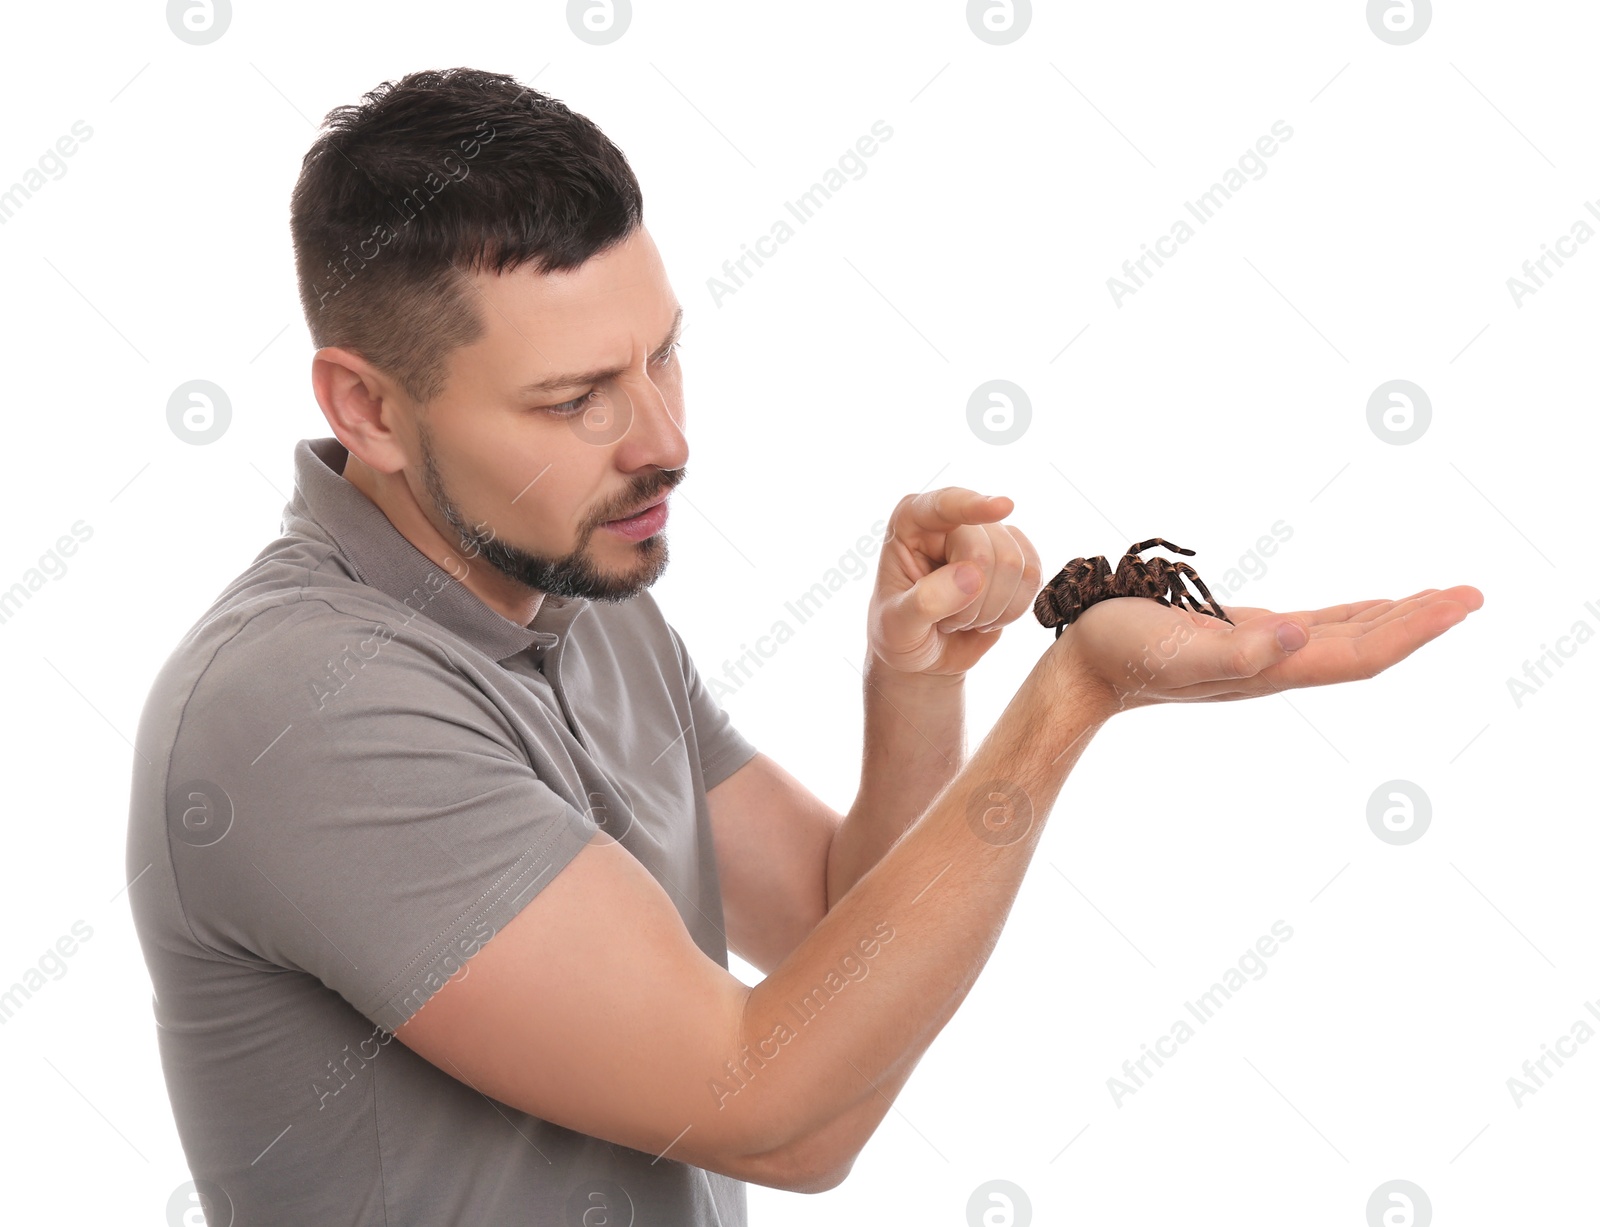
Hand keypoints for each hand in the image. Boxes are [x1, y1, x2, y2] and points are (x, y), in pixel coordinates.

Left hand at [866, 488, 1041, 676]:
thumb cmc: (900, 634)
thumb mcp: (897, 625)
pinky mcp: (1013, 557)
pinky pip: (1033, 576)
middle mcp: (951, 521)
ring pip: (1015, 564)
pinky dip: (1013, 609)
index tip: (1003, 507)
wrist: (924, 656)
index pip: (944, 505)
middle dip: (971, 600)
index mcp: (910, 523)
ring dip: (991, 608)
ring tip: (962, 619)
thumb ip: (926, 600)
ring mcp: (986, 537)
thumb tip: (973, 575)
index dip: (973, 506)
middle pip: (987, 550)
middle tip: (946, 620)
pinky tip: (987, 619)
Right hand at [1054, 586, 1484, 712]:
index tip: (1461, 602)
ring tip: (1442, 598)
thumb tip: (1298, 635)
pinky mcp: (1244, 639)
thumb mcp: (1175, 647)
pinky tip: (1373, 606)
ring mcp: (1264, 654)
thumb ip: (1237, 649)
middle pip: (1367, 647)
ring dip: (1396, 619)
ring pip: (1347, 638)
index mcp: (1271, 668)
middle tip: (1474, 593)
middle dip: (1422, 622)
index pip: (1362, 653)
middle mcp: (1278, 665)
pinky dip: (1355, 616)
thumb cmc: (1120, 652)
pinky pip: (1317, 628)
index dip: (1414, 630)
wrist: (1083, 670)